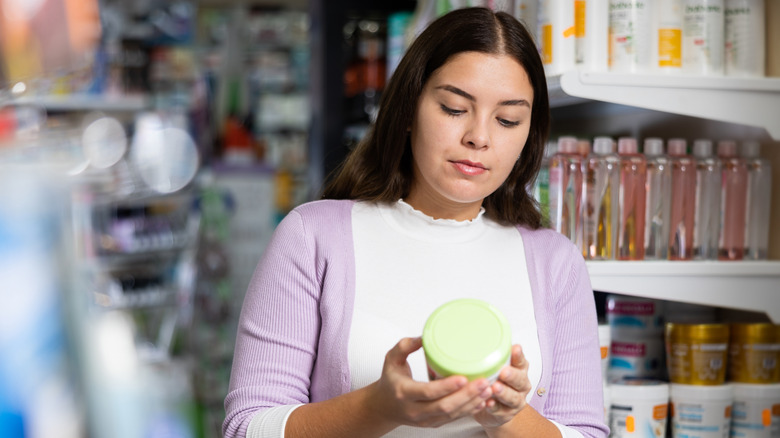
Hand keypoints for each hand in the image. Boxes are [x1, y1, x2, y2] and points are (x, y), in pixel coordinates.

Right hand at [369, 337, 493, 428]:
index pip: (427, 392)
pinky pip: (452, 419)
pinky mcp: (432, 423)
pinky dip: (468, 411)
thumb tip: (424, 337)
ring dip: (471, 404)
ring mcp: (424, 419)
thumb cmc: (390, 380)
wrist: (384, 406)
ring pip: (451, 415)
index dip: (446, 386)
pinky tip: (480, 401)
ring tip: (487, 390)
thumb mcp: (391, 359)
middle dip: (467, 395)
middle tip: (483, 382)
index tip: (462, 377)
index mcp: (403, 392)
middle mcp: (414, 410)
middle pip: (444, 406)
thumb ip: (405, 346)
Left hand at [473, 344, 531, 428]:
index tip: (515, 348)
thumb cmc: (494, 381)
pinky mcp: (507, 413)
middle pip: (520, 380)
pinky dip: (494, 407)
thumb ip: (490, 355)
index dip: (518, 355)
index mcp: (519, 370)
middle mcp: (521, 385)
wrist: (494, 408)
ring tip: (495, 388)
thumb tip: (472, 337)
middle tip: (503, 372)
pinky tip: (488, 404)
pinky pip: (501, 411)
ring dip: (503, 392)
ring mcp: (516, 400)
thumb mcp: (493, 366)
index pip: (521, 361)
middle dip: (512, 376)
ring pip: (512, 397)